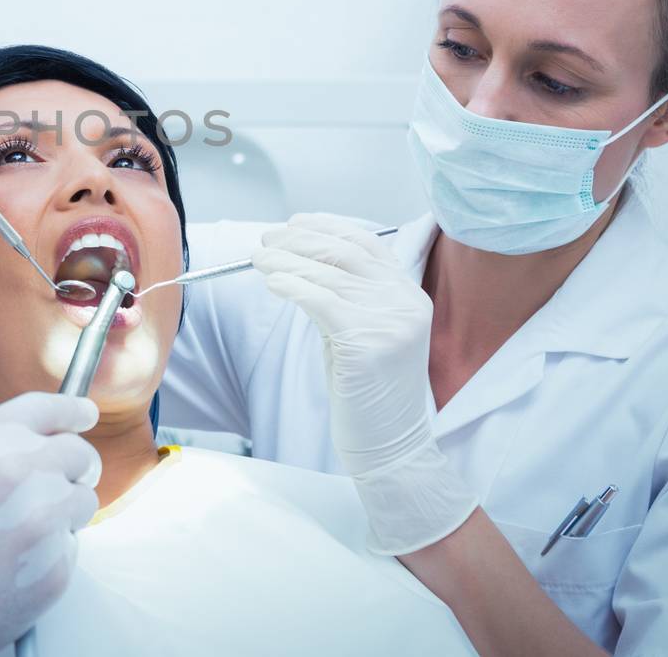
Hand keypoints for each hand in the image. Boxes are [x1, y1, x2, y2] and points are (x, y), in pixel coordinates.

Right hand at [0, 392, 101, 656]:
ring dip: (64, 514)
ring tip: (17, 537)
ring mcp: (41, 518)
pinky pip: (72, 549)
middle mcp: (17, 469)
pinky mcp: (55, 566)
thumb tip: (35, 450)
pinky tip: (11, 569)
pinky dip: (51, 556)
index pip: (47, 408)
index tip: (86, 414)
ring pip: (83, 501)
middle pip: (78, 453)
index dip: (72, 411)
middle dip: (72, 470)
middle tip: (56, 488)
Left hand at [253, 213, 475, 554]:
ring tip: (258, 257)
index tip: (296, 222)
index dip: (328, 228)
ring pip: (329, 274)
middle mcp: (405, 302)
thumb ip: (344, 296)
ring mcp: (391, 321)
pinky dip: (292, 285)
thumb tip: (298, 260)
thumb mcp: (361, 332)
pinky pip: (321, 300)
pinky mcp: (367, 341)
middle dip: (301, 240)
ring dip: (287, 260)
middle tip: (267, 238)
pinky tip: (272, 282)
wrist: (389, 444)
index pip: (367, 244)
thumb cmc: (368, 391)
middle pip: (346, 252)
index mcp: (409, 295)